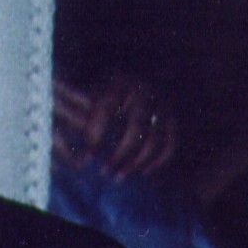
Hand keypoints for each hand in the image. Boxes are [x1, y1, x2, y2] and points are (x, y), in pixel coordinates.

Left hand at [53, 76, 178, 178]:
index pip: (108, 109)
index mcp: (122, 82)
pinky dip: (158, 161)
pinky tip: (142, 172)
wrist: (146, 71)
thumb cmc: (110, 89)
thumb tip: (74, 150)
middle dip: (119, 154)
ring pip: (154, 140)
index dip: (96, 134)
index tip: (86, 155)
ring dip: (135, 163)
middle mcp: (146, 92)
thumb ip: (82, 115)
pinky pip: (170, 144)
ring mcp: (162, 106)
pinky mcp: (172, 118)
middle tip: (104, 171)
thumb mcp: (95, 92)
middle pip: (136, 129)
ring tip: (117, 176)